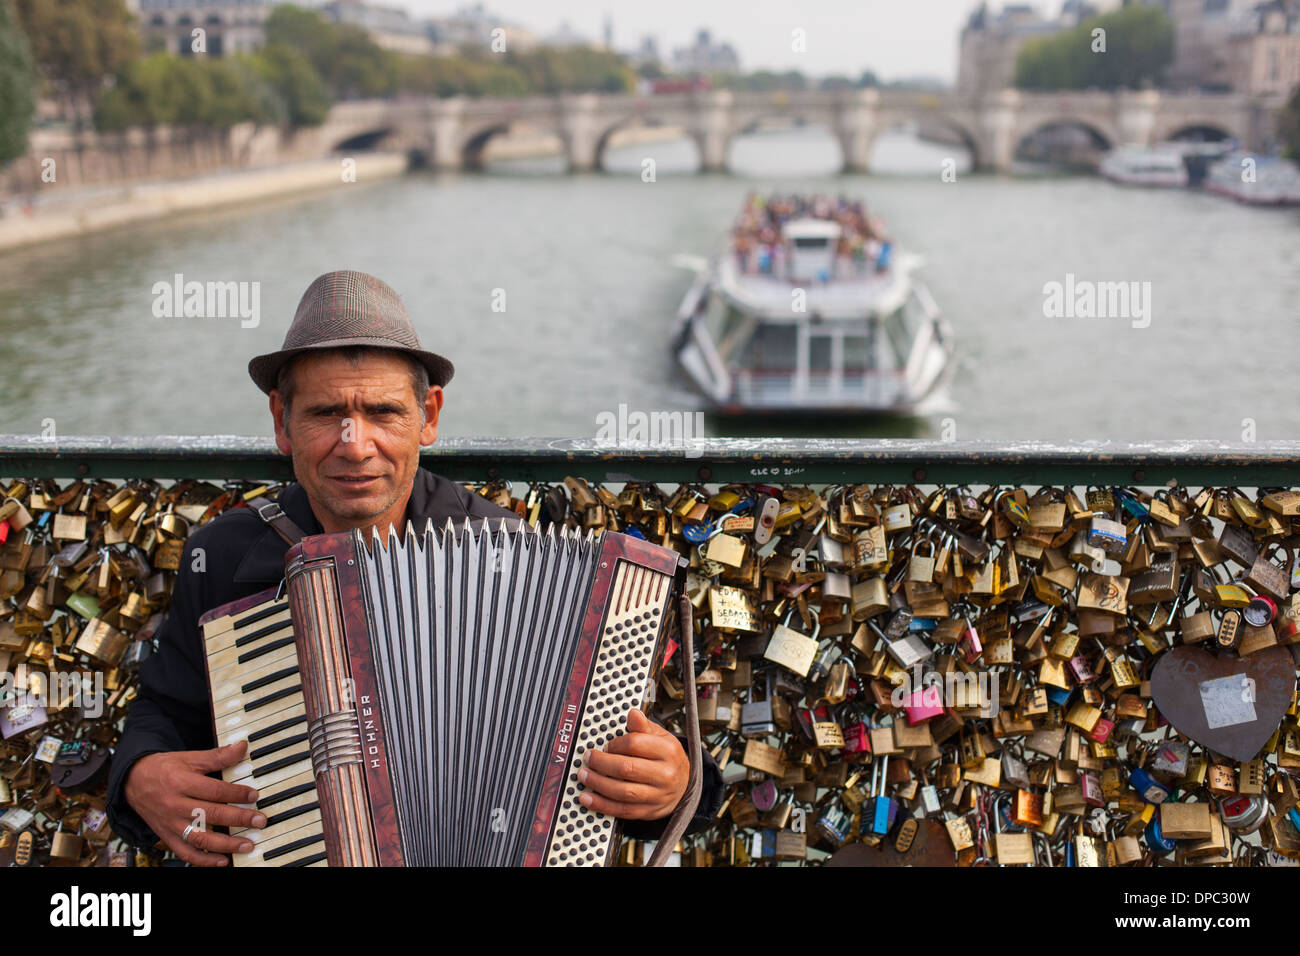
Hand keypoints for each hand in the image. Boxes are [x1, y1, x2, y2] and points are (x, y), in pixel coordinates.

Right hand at [124, 740, 265, 866]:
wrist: (133, 782)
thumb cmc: (164, 769)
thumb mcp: (189, 758)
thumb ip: (217, 756)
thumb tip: (242, 747)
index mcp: (181, 783)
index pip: (214, 791)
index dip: (236, 793)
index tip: (254, 796)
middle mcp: (175, 806)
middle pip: (210, 815)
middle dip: (238, 819)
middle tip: (260, 821)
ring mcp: (171, 824)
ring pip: (199, 838)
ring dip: (225, 845)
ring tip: (247, 845)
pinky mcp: (167, 837)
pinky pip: (185, 853)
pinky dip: (204, 861)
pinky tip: (223, 861)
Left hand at [578, 709, 688, 820]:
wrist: (684, 786)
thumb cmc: (668, 758)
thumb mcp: (661, 737)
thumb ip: (644, 726)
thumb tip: (633, 713)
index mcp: (668, 751)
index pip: (635, 744)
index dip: (615, 744)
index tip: (605, 746)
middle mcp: (665, 774)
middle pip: (627, 768)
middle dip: (602, 763)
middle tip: (588, 758)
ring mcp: (657, 795)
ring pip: (623, 792)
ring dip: (598, 784)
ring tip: (584, 776)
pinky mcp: (648, 811)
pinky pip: (622, 810)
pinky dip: (602, 805)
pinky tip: (588, 798)